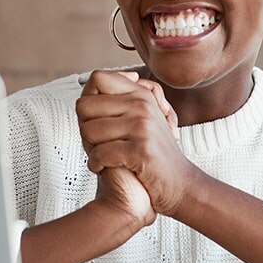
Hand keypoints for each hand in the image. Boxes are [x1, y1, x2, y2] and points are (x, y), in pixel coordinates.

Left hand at [77, 70, 195, 218]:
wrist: (179, 184)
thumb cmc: (152, 154)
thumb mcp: (140, 119)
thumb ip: (119, 100)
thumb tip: (94, 81)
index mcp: (140, 95)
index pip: (98, 78)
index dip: (88, 99)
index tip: (96, 119)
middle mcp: (142, 106)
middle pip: (84, 106)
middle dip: (84, 128)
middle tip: (96, 144)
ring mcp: (142, 128)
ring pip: (88, 131)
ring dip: (89, 149)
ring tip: (103, 157)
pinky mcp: (140, 151)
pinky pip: (99, 154)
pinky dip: (96, 165)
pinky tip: (104, 169)